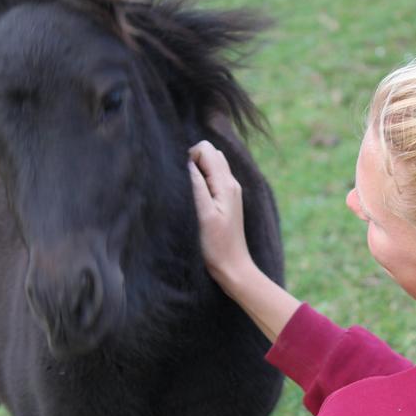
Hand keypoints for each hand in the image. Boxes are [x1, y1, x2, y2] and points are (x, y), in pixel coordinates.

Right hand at [188, 140, 300, 342]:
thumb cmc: (216, 245)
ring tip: (191, 192)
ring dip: (199, 170)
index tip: (183, 177)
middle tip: (186, 184)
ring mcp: (231, 191)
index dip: (190, 156)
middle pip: (211, 153)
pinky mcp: (227, 200)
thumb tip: (189, 163)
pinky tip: (197, 197)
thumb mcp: (204, 214)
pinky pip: (215, 178)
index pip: (207, 149)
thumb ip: (198, 186)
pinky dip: (204, 179)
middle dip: (195, 160)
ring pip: (214, 164)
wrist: (233, 266)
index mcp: (225, 184)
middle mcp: (231, 183)